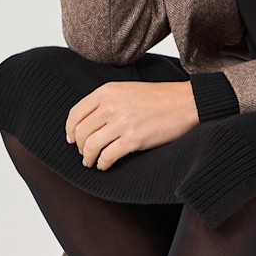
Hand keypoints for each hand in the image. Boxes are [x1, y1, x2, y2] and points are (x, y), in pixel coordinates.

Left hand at [65, 81, 199, 170]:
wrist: (186, 102)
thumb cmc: (160, 98)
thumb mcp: (127, 89)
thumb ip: (107, 101)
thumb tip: (89, 120)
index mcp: (107, 91)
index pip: (75, 113)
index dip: (70, 130)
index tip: (71, 139)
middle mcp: (111, 105)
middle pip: (80, 132)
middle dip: (79, 146)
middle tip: (83, 153)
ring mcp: (121, 122)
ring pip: (90, 145)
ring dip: (87, 158)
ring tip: (91, 162)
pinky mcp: (133, 139)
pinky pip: (107, 156)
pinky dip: (102, 164)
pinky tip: (104, 165)